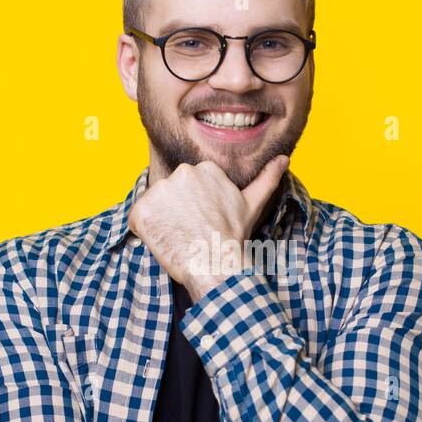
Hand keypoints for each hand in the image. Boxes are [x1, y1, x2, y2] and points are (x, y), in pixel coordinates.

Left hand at [128, 155, 288, 300]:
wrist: (215, 263)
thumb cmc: (233, 235)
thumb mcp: (252, 204)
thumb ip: (266, 178)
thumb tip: (284, 159)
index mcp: (203, 168)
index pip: (186, 185)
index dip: (192, 205)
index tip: (203, 219)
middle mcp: (180, 173)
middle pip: (169, 193)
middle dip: (175, 210)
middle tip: (192, 229)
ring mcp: (159, 191)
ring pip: (153, 206)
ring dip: (160, 221)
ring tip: (179, 236)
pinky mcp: (142, 210)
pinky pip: (137, 220)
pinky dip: (145, 232)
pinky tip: (164, 241)